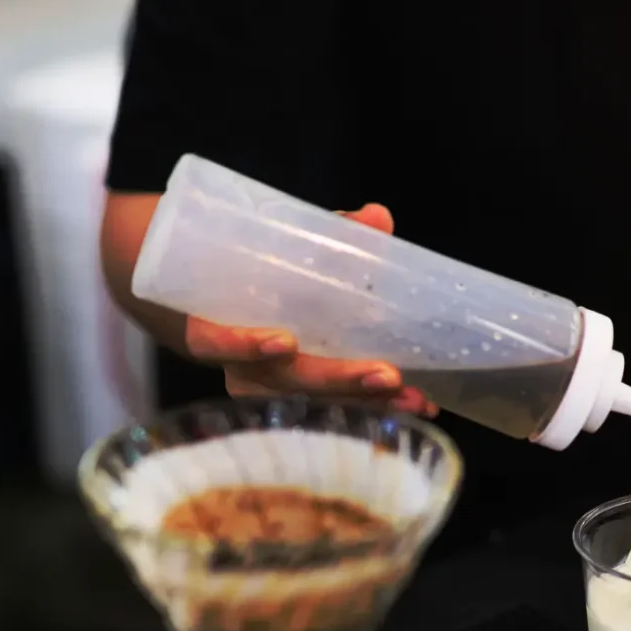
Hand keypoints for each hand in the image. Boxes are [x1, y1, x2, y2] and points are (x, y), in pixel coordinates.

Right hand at [183, 203, 432, 414]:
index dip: (242, 344)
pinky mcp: (304, 404)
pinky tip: (419, 403)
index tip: (284, 341)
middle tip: (385, 376)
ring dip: (368, 402)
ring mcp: (272, 392)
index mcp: (216, 322)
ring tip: (415, 397)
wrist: (240, 300)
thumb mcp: (288, 246)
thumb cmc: (262, 271)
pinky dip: (379, 409)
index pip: (212, 341)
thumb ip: (331, 233)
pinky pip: (337, 413)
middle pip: (281, 383)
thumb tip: (375, 217)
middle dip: (336, 381)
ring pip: (314, 407)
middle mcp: (241, 366)